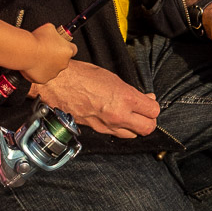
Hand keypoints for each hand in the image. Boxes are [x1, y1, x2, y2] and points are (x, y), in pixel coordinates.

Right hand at [20, 23, 76, 84]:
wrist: (25, 51)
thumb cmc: (37, 39)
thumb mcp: (50, 28)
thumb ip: (56, 32)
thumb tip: (54, 33)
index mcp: (68, 51)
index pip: (73, 49)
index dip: (66, 46)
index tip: (60, 44)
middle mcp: (63, 64)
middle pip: (62, 59)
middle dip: (55, 55)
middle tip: (45, 49)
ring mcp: (54, 73)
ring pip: (52, 68)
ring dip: (47, 63)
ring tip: (37, 56)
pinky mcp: (44, 79)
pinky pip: (42, 75)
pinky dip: (38, 71)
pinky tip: (33, 63)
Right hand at [36, 60, 159, 137]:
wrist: (57, 84)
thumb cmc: (82, 75)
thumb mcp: (112, 78)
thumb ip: (131, 91)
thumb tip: (146, 98)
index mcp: (125, 98)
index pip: (153, 111)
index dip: (153, 106)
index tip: (149, 101)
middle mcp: (119, 115)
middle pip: (148, 128)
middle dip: (149, 120)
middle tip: (145, 112)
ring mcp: (107, 125)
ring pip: (133, 135)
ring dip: (135, 126)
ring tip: (131, 115)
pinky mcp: (97, 130)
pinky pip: (116, 134)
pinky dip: (120, 128)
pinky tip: (117, 118)